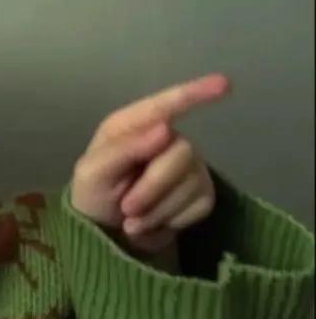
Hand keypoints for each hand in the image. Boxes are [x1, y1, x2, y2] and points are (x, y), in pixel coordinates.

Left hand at [70, 74, 230, 258]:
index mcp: (132, 125)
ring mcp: (187, 166)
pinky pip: (200, 204)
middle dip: (153, 186)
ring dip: (158, 209)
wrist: (107, 235)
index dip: (196, 92)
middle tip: (127, 209)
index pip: (167, 104)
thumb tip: (166, 127)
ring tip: (133, 218)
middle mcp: (165, 139)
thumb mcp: (93, 172)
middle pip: (181, 152)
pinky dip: (172, 220)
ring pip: (191, 182)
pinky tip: (152, 223)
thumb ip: (125, 149)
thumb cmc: (93, 194)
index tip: (225, 83)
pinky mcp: (201, 194)